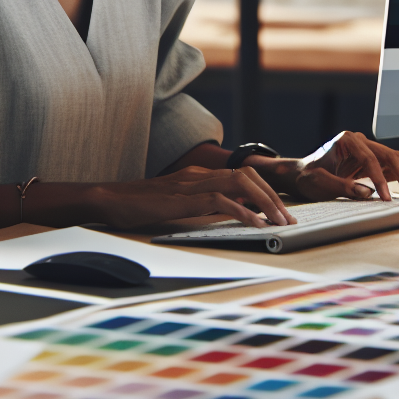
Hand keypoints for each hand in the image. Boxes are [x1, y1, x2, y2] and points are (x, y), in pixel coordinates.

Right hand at [85, 166, 296, 230]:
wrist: (110, 199)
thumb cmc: (140, 205)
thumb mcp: (178, 203)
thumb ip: (201, 204)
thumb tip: (229, 214)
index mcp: (200, 174)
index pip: (243, 174)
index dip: (266, 190)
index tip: (280, 210)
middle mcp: (200, 174)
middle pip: (248, 175)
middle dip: (273, 196)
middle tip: (288, 219)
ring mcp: (192, 183)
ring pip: (240, 183)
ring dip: (265, 203)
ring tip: (279, 222)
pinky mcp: (183, 198)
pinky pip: (220, 201)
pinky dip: (242, 211)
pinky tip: (254, 224)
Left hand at [248, 131, 398, 201]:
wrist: (301, 175)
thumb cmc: (307, 177)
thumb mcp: (318, 183)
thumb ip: (341, 187)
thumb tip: (368, 193)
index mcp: (347, 140)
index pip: (369, 157)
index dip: (379, 178)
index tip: (386, 198)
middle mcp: (360, 141)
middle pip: (389, 155)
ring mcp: (367, 150)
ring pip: (395, 160)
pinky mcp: (372, 162)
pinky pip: (391, 169)